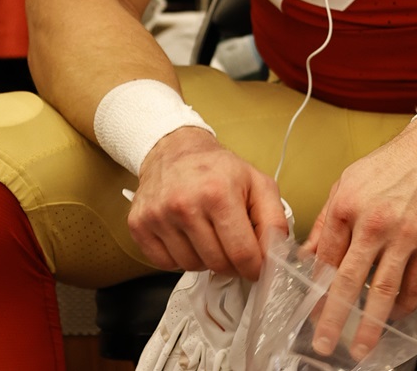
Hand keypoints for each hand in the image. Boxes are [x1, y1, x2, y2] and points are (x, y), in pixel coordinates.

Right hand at [126, 126, 288, 280]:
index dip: (254, 267)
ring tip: (207, 232)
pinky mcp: (139, 225)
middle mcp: (186, 205)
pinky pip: (166, 264)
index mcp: (219, 193)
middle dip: (231, 262)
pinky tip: (185, 235)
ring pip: (192, 267)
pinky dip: (179, 257)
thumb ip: (274, 219)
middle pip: (217, 264)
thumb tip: (277, 256)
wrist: (174, 149)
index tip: (256, 265)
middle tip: (232, 244)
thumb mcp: (257, 182)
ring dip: (204, 258)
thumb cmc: (218, 169)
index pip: (242, 254)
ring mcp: (159, 216)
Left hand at [304, 117, 416, 359]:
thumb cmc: (391, 165)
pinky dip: (404, 306)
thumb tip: (308, 254)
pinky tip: (396, 315)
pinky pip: (415, 285)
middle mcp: (373, 222)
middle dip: (334, 317)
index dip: (316, 289)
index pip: (326, 258)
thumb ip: (327, 220)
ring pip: (383, 291)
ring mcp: (404, 235)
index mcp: (347, 205)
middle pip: (349, 281)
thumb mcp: (347, 182)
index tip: (311, 310)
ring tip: (362, 346)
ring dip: (371, 325)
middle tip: (324, 342)